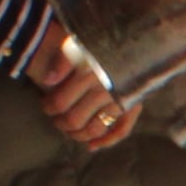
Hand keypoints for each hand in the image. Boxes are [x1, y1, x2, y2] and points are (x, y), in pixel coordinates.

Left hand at [34, 31, 134, 149]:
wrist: (140, 38)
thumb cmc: (105, 39)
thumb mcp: (80, 41)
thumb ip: (63, 59)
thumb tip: (48, 81)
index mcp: (88, 73)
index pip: (60, 102)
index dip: (49, 107)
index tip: (45, 105)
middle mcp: (104, 90)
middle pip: (75, 119)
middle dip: (61, 123)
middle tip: (56, 119)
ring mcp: (120, 100)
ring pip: (95, 129)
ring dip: (78, 134)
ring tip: (69, 130)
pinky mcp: (133, 105)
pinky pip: (121, 130)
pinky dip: (106, 141)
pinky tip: (91, 147)